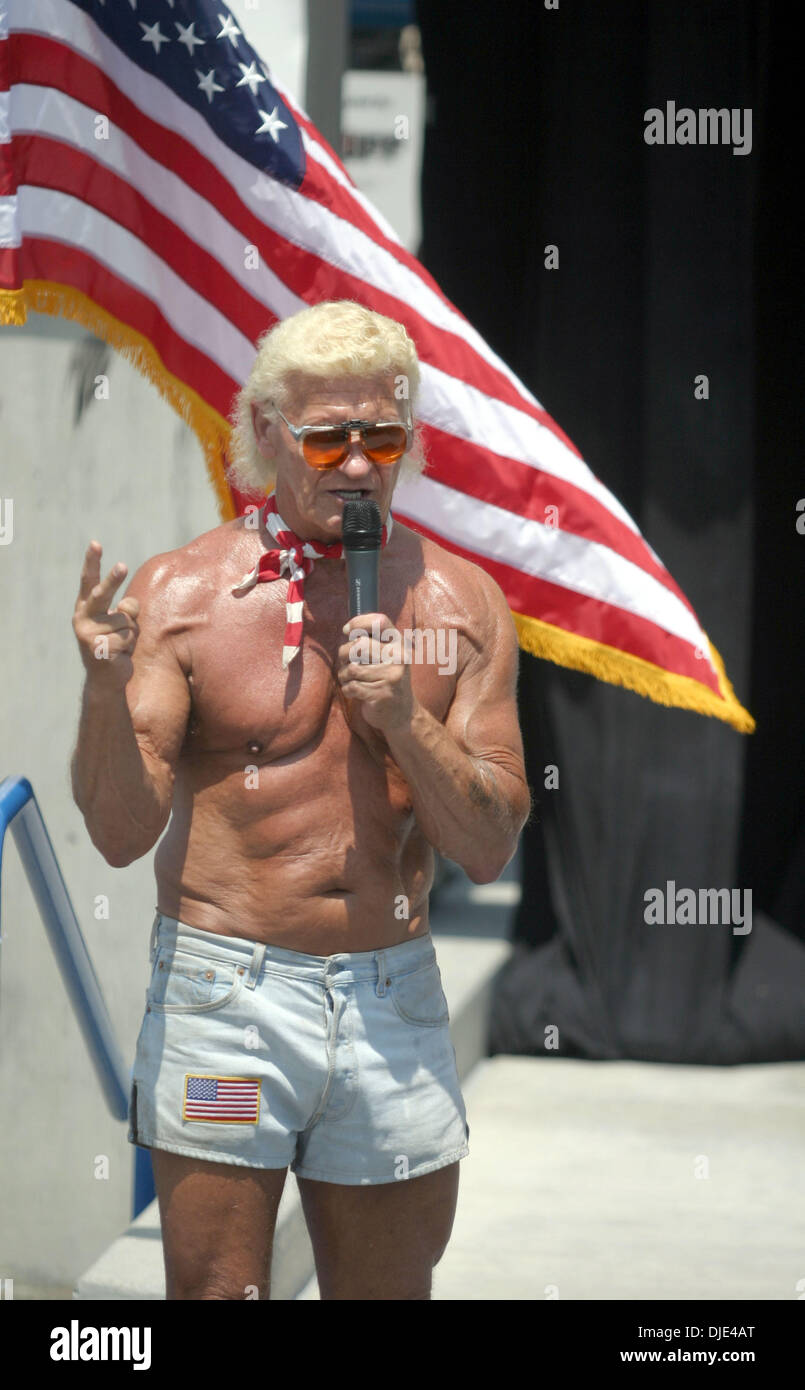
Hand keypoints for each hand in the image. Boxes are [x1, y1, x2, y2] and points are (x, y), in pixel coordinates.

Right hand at [73, 541, 139, 684]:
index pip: (89, 581)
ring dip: (130, 633)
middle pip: (102, 594)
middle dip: (113, 580)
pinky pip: (128, 636)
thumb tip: (130, 605)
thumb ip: (126, 608)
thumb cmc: (115, 644)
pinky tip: (120, 654)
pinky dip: (130, 645)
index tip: (96, 543)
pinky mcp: (99, 648)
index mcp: (85, 608)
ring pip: (126, 620)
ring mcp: (88, 633)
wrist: (106, 679)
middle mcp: (83, 618)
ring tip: (120, 644)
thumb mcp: (120, 622)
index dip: (92, 562)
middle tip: (123, 565)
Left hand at [337, 613, 414, 732]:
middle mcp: (398, 658)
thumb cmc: (387, 681)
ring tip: (350, 680)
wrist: (403, 714)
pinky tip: (354, 692)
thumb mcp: (388, 658)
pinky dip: (347, 690)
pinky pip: (352, 686)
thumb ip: (373, 642)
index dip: (358, 622)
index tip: (347, 631)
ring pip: (352, 668)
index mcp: (399, 645)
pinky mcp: (382, 694)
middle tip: (346, 663)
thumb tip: (347, 630)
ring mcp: (391, 677)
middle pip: (359, 645)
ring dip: (344, 675)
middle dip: (343, 654)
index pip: (379, 622)